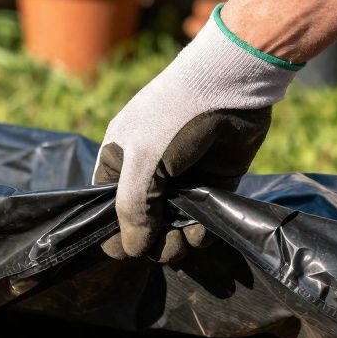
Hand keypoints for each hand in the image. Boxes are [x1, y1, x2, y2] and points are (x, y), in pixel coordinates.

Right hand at [92, 4, 299, 261]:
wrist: (229, 87)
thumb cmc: (173, 119)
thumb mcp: (142, 163)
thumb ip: (133, 209)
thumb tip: (132, 251)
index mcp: (119, 165)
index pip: (107, 212)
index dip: (116, 234)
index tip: (130, 248)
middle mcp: (148, 176)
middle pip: (142, 227)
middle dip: (152, 243)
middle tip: (165, 246)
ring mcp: (180, 181)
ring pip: (172, 230)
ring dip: (177, 243)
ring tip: (184, 240)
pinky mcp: (212, 185)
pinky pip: (200, 222)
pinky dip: (200, 233)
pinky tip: (201, 231)